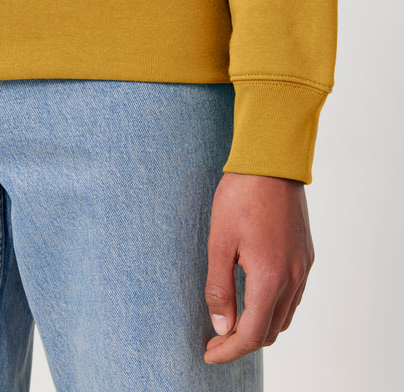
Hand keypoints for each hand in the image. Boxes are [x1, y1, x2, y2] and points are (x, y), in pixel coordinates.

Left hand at [204, 172, 314, 363]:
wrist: (270, 163)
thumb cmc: (240, 198)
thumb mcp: (220, 243)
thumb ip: (220, 288)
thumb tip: (222, 325)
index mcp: (270, 277)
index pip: (251, 334)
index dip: (228, 350)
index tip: (209, 352)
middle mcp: (293, 277)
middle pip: (270, 330)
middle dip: (242, 341)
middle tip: (216, 336)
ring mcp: (303, 266)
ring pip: (284, 315)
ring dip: (260, 325)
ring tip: (234, 320)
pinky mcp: (306, 255)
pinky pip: (293, 295)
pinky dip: (274, 307)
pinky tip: (255, 296)